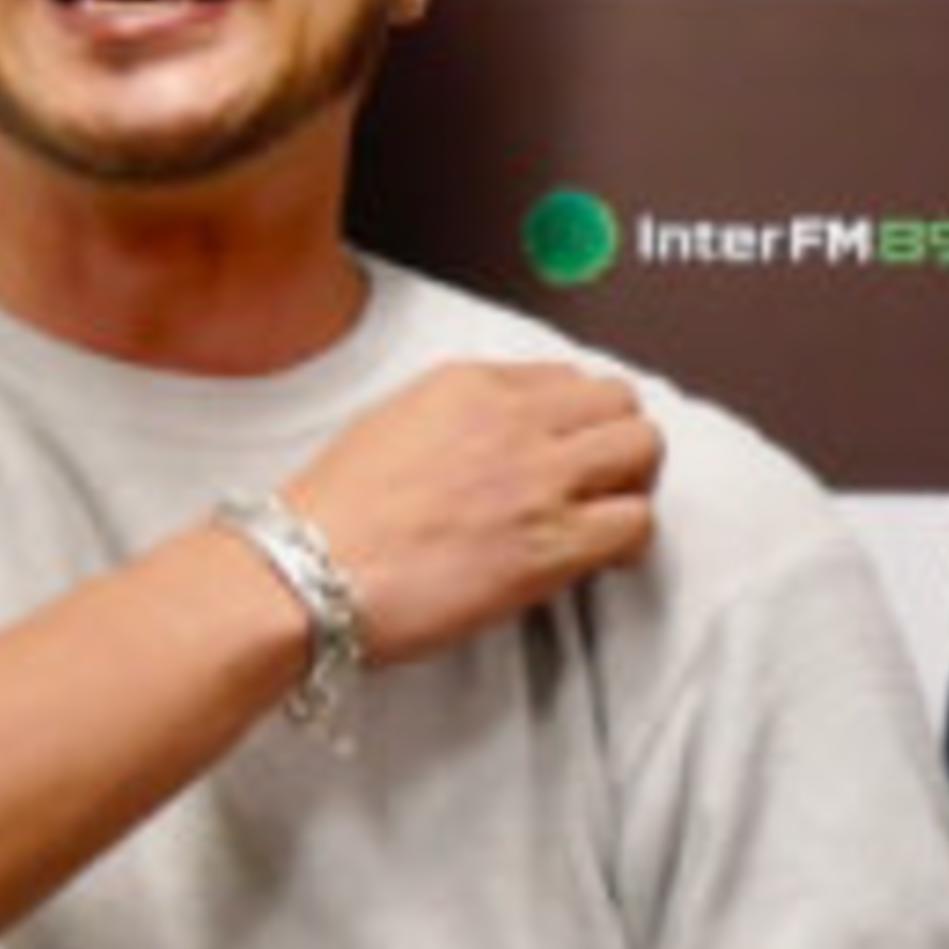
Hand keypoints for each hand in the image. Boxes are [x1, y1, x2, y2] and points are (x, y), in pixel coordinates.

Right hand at [287, 361, 660, 666]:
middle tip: (603, 475)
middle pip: (618, 402)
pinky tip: (604, 554)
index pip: (565, 377)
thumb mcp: (391, 423)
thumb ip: (458, 418)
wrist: (308, 571)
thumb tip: (496, 438)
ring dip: (632, 482)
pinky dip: (630, 537)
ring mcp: (538, 481)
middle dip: (617, 437)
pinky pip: (635, 523)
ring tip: (607, 511)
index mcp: (471, 384)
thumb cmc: (331, 517)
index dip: (575, 417)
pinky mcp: (552, 545)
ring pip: (641, 451)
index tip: (569, 444)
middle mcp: (513, 421)